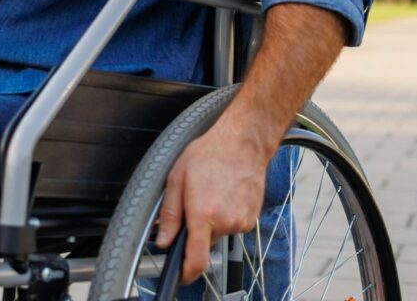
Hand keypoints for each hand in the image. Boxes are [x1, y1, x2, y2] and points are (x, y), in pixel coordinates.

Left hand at [154, 119, 270, 283]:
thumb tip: (164, 240)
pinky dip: (226, 215)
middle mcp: (225, 222)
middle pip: (205, 242)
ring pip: (219, 232)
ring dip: (212, 220)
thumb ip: (170, 215)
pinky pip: (233, 225)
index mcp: (204, 215)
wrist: (242, 142)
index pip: (196, 260)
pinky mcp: (252, 218)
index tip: (181, 275)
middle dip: (197, 229)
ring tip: (213, 191)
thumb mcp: (177, 179)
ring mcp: (241, 221)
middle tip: (195, 201)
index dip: (186, 273)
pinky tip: (226, 193)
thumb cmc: (209, 154)